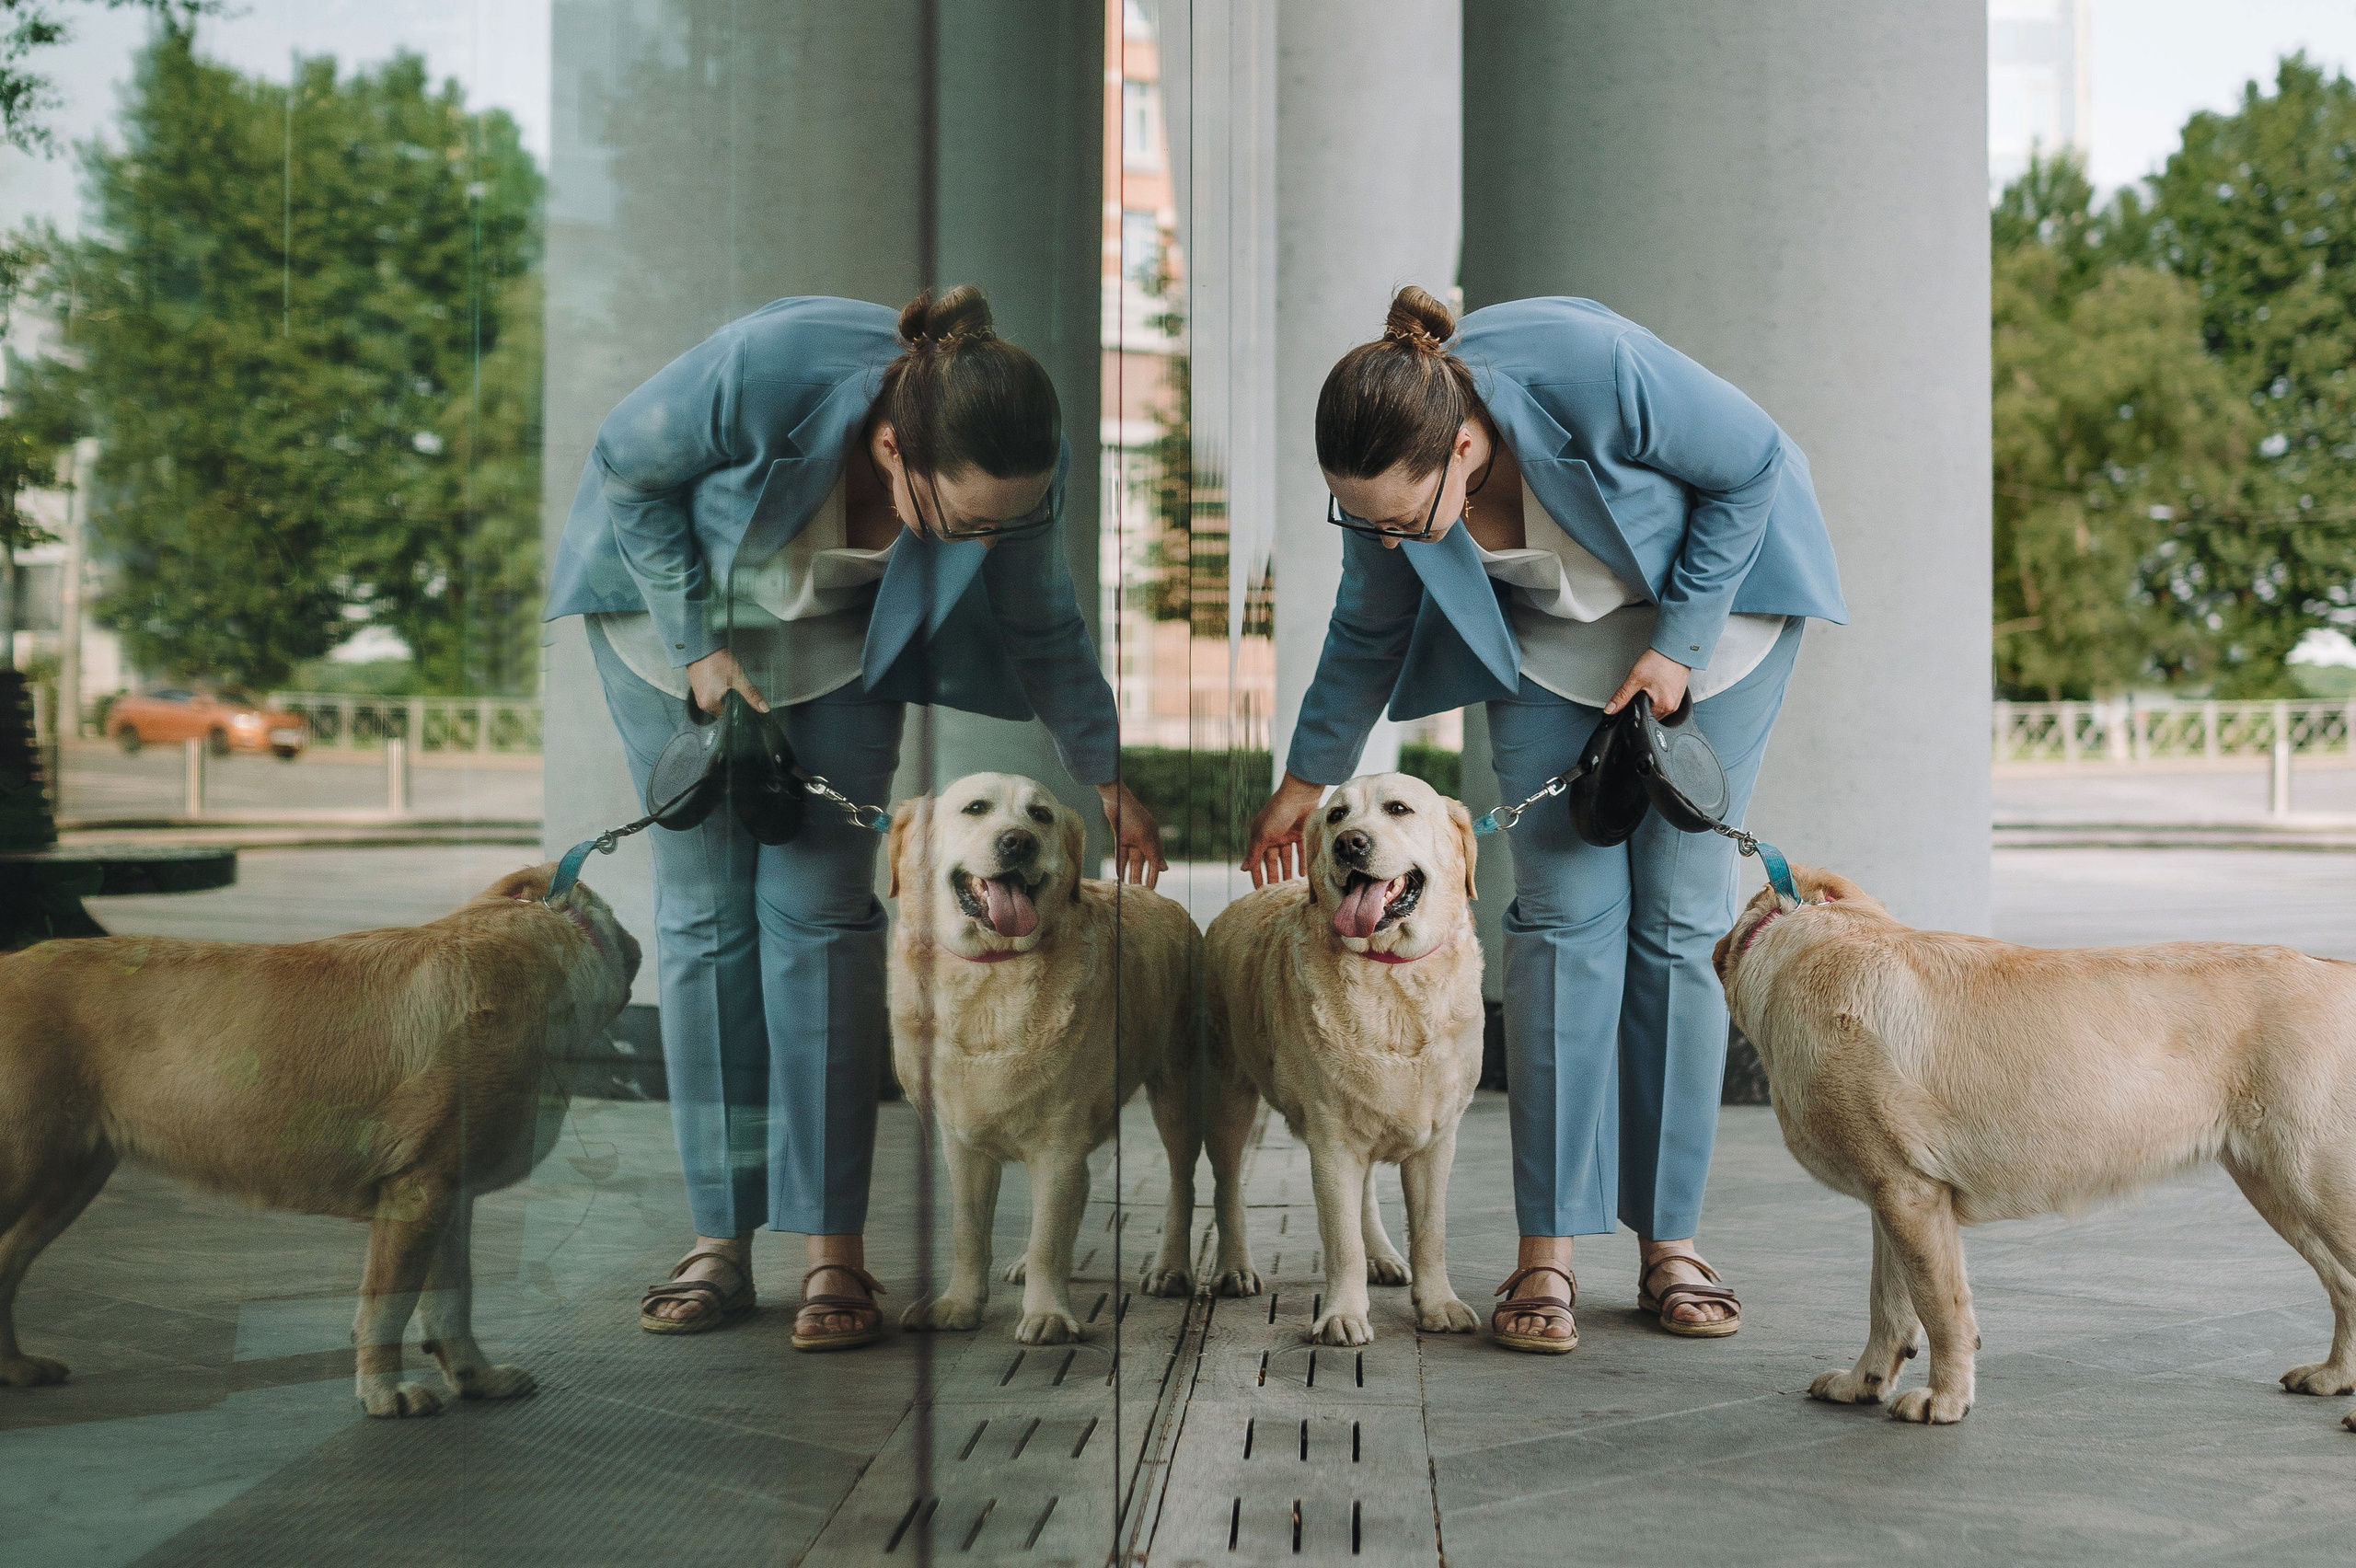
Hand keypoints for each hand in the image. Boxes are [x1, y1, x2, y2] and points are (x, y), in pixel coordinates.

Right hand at [685, 648, 769, 717]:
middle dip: (731, 699)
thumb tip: (763, 707)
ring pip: (717, 698)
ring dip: (725, 692)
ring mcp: (698, 692)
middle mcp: (701, 701)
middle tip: (734, 686)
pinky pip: (711, 690)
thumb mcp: (737, 678)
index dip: (736, 709)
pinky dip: (718, 686)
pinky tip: (722, 677)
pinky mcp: (697, 683)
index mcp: (709, 704)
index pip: (726, 716)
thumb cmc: (716, 660)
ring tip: (727, 680)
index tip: (742, 701)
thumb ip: (751, 694)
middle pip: (722, 707)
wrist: (702, 644)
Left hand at [1098, 781, 1167, 887]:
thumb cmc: (1133, 816)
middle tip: (1139, 893)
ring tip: (1128, 887)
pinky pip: (1121, 854)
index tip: (1151, 889)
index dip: (1153, 875)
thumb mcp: (1145, 837)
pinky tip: (1119, 875)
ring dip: (1130, 872)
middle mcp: (1144, 839)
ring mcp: (1132, 838)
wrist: (1116, 799)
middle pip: (1143, 862)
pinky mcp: (1120, 836)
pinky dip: (1121, 864)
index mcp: (1154, 838)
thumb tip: (1165, 869)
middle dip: (1141, 877)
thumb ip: (1154, 854)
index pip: (1156, 861)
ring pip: (1132, 860)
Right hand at [1240, 771, 1326, 886]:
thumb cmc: (1277, 813)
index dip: (1257, 874)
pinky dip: (1301, 862)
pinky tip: (1302, 874)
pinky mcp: (1302, 833)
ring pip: (1287, 858)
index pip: (1257, 859)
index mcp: (1260, 836)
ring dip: (1288, 870)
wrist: (1299, 795)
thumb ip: (1254, 853)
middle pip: (1272, 860)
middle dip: (1273, 875)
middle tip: (1275, 891)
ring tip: (1289, 885)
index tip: (1259, 890)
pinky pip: (1301, 851)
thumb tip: (1243, 869)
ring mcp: (1287, 835)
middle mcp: (1273, 836)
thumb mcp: (1263, 834)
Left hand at [1604, 648, 1689, 718]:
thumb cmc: (1659, 661)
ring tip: (1650, 683)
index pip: (1643, 719)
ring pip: (1657, 707)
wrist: (1674, 648)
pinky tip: (1656, 683)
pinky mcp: (1678, 693)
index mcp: (1663, 706)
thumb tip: (1611, 709)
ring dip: (1650, 700)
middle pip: (1650, 715)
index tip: (1631, 700)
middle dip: (1642, 705)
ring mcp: (1677, 700)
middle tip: (1642, 687)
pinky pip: (1664, 699)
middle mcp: (1672, 706)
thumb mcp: (1635, 679)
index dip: (1633, 711)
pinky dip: (1657, 694)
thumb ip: (1621, 696)